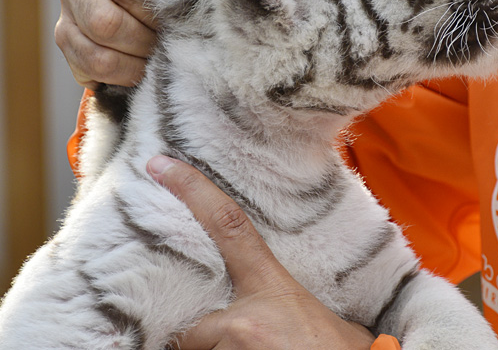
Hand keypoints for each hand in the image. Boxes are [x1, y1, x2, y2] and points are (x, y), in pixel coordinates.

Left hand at [147, 155, 375, 349]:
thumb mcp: (337, 326)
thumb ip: (299, 312)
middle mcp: (245, 318)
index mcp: (273, 289)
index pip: (229, 225)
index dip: (193, 191)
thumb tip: (285, 317)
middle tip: (243, 342)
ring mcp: (233, 347)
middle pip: (192, 324)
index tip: (160, 165)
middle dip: (205, 342)